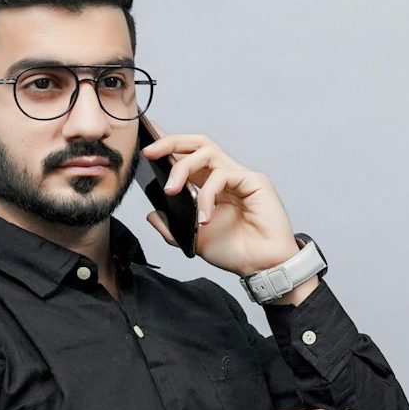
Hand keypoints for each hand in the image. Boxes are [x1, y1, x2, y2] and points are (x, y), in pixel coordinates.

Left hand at [142, 125, 299, 275]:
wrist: (262, 267)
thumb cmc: (236, 252)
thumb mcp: (194, 240)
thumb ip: (173, 227)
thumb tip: (151, 214)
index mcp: (212, 186)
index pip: (189, 156)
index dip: (168, 144)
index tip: (146, 142)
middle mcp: (226, 176)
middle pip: (197, 143)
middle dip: (170, 142)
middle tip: (150, 153)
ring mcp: (240, 177)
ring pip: (207, 152)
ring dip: (182, 168)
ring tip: (171, 190)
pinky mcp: (254, 182)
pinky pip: (222, 176)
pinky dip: (207, 195)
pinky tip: (204, 217)